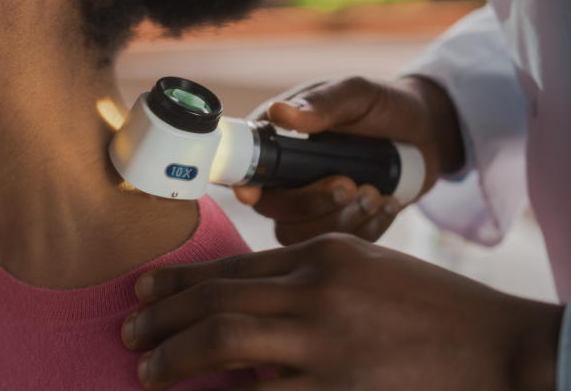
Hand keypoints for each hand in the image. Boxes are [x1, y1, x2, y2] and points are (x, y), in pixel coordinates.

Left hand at [122, 235, 562, 390]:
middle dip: (162, 320)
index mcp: (322, 255)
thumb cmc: (431, 308)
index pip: (230, 267)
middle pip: (215, 301)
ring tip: (147, 370)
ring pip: (225, 343)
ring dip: (175, 358)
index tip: (144, 294)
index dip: (178, 282)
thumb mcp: (365, 270)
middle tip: (129, 334)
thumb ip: (304, 278)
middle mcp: (317, 290)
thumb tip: (243, 302)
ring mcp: (326, 342)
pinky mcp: (336, 389)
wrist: (501, 349)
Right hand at [235, 76, 463, 244]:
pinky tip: (388, 204)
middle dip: (311, 203)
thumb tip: (280, 113)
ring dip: (340, 220)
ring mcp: (311, 206)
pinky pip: (337, 244)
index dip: (244, 186)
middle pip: (273, 210)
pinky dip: (366, 230)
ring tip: (375, 194)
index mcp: (279, 142)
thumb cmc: (384, 106)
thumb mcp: (356, 95)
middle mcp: (288, 178)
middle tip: (350, 184)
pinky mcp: (338, 224)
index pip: (245, 170)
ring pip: (301, 235)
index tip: (254, 195)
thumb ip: (322, 104)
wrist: (426, 132)